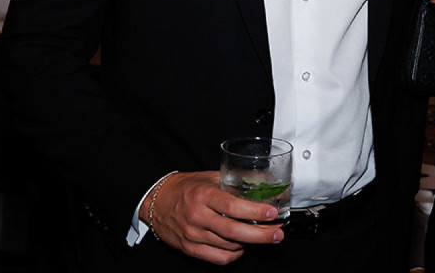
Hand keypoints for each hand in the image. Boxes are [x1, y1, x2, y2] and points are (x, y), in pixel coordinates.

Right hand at [141, 171, 282, 264]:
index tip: (272, 213)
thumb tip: (261, 182)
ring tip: (264, 237)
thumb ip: (233, 182)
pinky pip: (218, 258)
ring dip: (250, 244)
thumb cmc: (185, 188)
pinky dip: (235, 254)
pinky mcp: (190, 249)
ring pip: (229, 247)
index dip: (255, 212)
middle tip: (277, 234)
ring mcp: (193, 235)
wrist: (156, 201)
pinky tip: (242, 246)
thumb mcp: (208, 177)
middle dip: (261, 235)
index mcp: (203, 195)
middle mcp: (198, 216)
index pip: (233, 207)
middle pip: (234, 232)